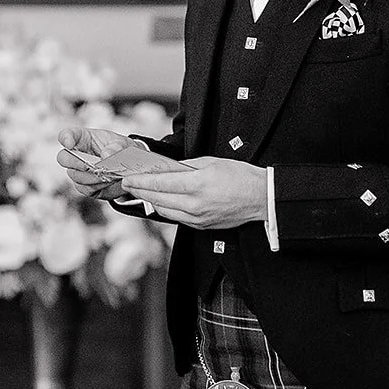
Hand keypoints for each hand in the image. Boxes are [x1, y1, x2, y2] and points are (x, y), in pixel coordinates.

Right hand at [57, 124, 128, 197]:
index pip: (67, 135)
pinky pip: (86, 189)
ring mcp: (78, 172)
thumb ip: (116, 147)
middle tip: (92, 165)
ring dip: (93, 176)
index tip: (69, 143)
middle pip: (63, 158)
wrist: (131, 171)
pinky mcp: (85, 187)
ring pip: (76, 176)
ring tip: (110, 173)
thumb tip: (106, 155)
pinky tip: (109, 181)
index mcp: (83, 138)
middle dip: (76, 162)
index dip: (65, 138)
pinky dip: (99, 186)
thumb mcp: (124, 144)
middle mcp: (77, 155)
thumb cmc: (123, 151)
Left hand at [120, 157, 267, 229]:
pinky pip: (177, 218)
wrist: (261, 198)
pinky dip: (166, 209)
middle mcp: (195, 204)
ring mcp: (197, 218)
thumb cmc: (241, 177)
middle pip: (157, 199)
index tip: (128, 178)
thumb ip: (187, 166)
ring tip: (142, 192)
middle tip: (129, 184)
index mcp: (197, 184)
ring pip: (164, 211)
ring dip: (151, 201)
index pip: (160, 184)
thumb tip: (168, 168)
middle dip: (140, 191)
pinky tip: (162, 202)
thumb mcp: (211, 162)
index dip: (140, 181)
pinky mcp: (201, 226)